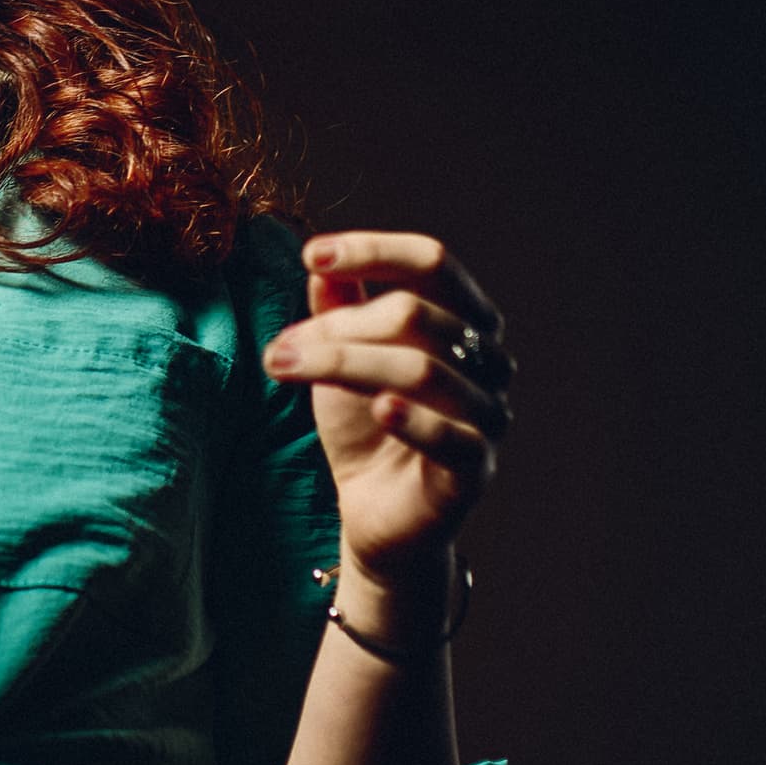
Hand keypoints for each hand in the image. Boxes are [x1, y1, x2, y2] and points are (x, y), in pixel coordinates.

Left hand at [263, 231, 512, 606]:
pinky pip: (452, 437)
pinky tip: (378, 409)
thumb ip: (339, 309)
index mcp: (462, 320)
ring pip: (421, 368)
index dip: (374, 252)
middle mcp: (486, 359)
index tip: (310, 256)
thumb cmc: (363, 425)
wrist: (372, 512)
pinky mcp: (476, 469)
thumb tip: (322, 265)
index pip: (431, 262)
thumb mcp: (340, 357)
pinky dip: (414, 419)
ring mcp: (486, 414)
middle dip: (337, 326)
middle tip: (279, 348)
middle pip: (414, 314)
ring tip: (282, 367)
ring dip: (342, 362)